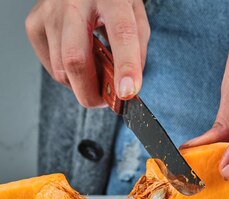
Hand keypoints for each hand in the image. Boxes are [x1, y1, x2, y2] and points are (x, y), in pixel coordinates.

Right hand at [25, 0, 149, 106]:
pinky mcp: (34, 25)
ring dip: (82, 86)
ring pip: (61, 69)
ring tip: (97, 79)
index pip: (121, 33)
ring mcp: (49, 14)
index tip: (127, 91)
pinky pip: (51, 66)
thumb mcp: (134, 13)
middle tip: (107, 102)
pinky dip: (68, 76)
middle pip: (76, 59)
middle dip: (92, 92)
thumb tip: (128, 84)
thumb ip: (138, 46)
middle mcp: (74, 4)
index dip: (126, 66)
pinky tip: (80, 65)